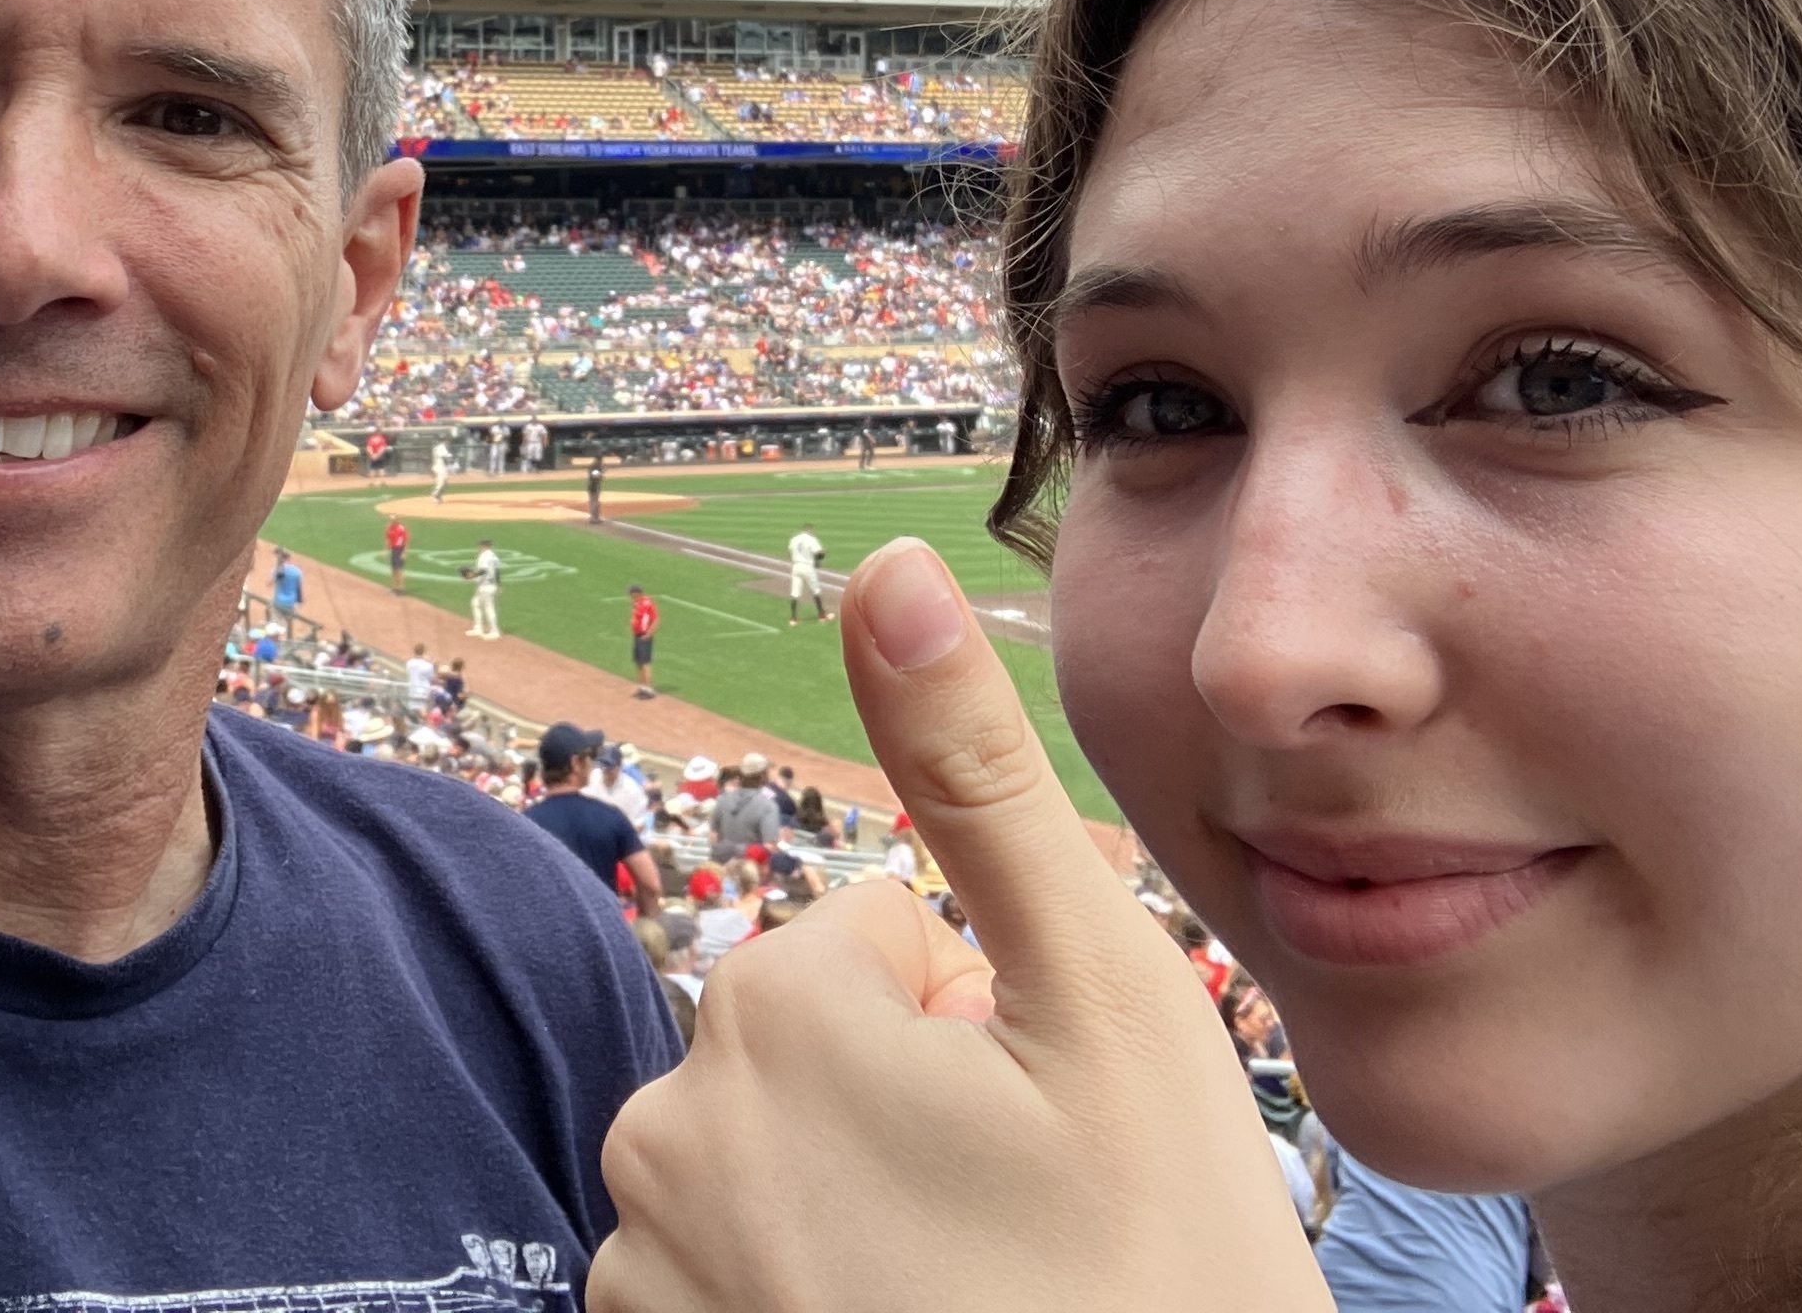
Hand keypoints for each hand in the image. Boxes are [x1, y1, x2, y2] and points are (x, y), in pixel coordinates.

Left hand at [590, 540, 1330, 1312]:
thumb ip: (969, 775)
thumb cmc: (1156, 1281)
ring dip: (874, 1216)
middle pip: (828, 1051)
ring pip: (787, 1165)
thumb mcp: (1102, 1005)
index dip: (995, 1027)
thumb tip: (883, 564)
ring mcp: (645, 1275)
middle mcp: (663, 1126)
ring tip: (989, 1303)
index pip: (889, 937)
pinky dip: (814, 1307)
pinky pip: (738, 1279)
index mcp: (770, 1006)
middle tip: (1037, 1238)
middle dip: (927, 1115)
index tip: (1058, 1144)